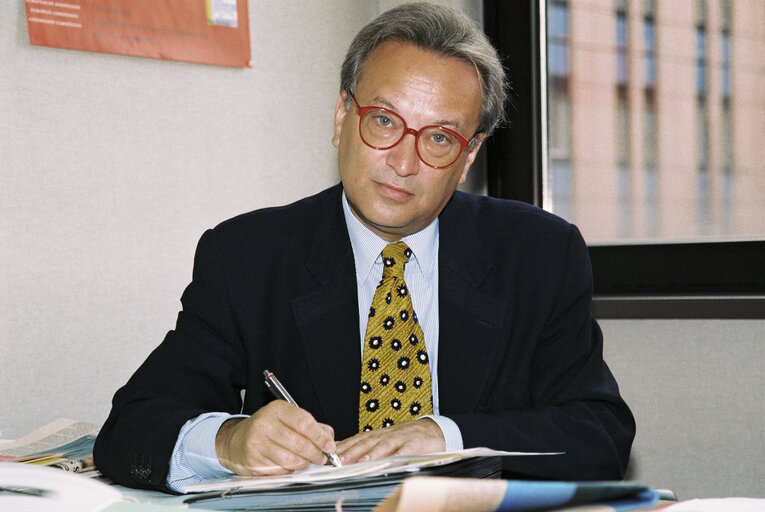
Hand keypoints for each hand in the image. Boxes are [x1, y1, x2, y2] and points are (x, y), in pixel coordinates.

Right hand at [215, 400, 336, 474]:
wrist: (237, 440)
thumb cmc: (269, 428)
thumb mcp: (288, 418)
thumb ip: (311, 426)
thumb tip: (329, 439)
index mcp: (277, 409)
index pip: (303, 422)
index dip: (320, 436)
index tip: (329, 446)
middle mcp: (264, 424)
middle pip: (298, 443)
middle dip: (315, 454)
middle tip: (322, 458)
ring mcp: (256, 444)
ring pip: (290, 460)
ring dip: (304, 463)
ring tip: (307, 461)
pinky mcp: (252, 461)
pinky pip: (280, 470)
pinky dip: (290, 470)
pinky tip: (290, 464)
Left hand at [335, 418, 444, 463]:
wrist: (433, 431)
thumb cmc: (406, 438)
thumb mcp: (385, 440)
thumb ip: (367, 446)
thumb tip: (344, 454)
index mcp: (377, 435)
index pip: (356, 440)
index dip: (343, 448)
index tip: (329, 456)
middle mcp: (386, 435)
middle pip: (366, 443)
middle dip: (351, 452)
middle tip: (338, 461)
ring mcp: (400, 438)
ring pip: (383, 445)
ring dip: (371, 454)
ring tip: (360, 462)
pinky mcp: (415, 443)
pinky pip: (405, 450)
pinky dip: (397, 455)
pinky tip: (390, 461)